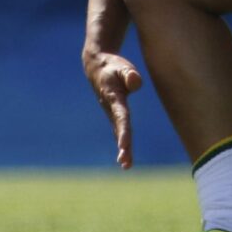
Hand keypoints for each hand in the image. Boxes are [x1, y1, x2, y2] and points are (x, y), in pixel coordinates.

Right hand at [84, 50, 143, 167]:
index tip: (124, 145)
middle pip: (119, 129)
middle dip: (123, 146)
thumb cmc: (112, 66)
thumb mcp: (120, 66)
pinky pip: (119, 131)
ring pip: (118, 133)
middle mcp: (111, 108)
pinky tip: (126, 158)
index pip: (121, 117)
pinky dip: (123, 144)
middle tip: (125, 162)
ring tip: (127, 165)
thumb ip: (129, 74)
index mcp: (114, 98)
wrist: (96, 66)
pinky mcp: (114, 114)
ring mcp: (111, 112)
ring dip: (123, 149)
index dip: (123, 131)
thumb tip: (135, 81)